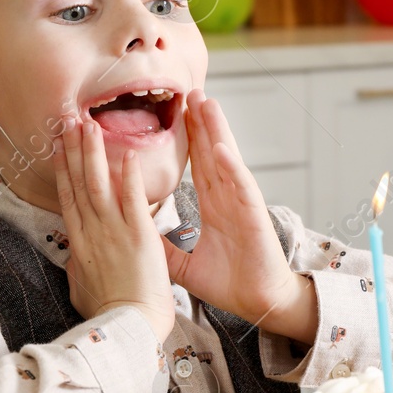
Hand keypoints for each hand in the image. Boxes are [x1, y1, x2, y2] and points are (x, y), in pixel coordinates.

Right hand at [52, 115, 174, 340]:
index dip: (61, 169)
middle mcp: (92, 232)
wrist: (128, 327)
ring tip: (91, 126)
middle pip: (78, 183)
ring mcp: (114, 232)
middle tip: (69, 121)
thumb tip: (75, 258)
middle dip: (72, 150)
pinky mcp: (139, 236)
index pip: (67, 197)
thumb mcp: (81, 288)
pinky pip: (133, 199)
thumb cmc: (109, 314)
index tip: (57, 146)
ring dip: (94, 154)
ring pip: (99, 184)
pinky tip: (129, 154)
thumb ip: (78, 266)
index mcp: (79, 244)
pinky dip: (130, 177)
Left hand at [163, 90, 318, 341]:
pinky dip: (231, 166)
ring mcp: (240, 202)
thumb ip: (162, 243)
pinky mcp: (252, 215)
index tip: (172, 113)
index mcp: (213, 205)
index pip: (197, 163)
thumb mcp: (183, 262)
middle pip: (210, 151)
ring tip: (205, 102)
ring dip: (216, 131)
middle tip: (187, 90)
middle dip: (199, 122)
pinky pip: (241, 186)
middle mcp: (227, 197)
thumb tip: (135, 231)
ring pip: (226, 159)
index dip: (187, 138)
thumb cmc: (228, 281)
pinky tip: (221, 148)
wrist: (256, 302)